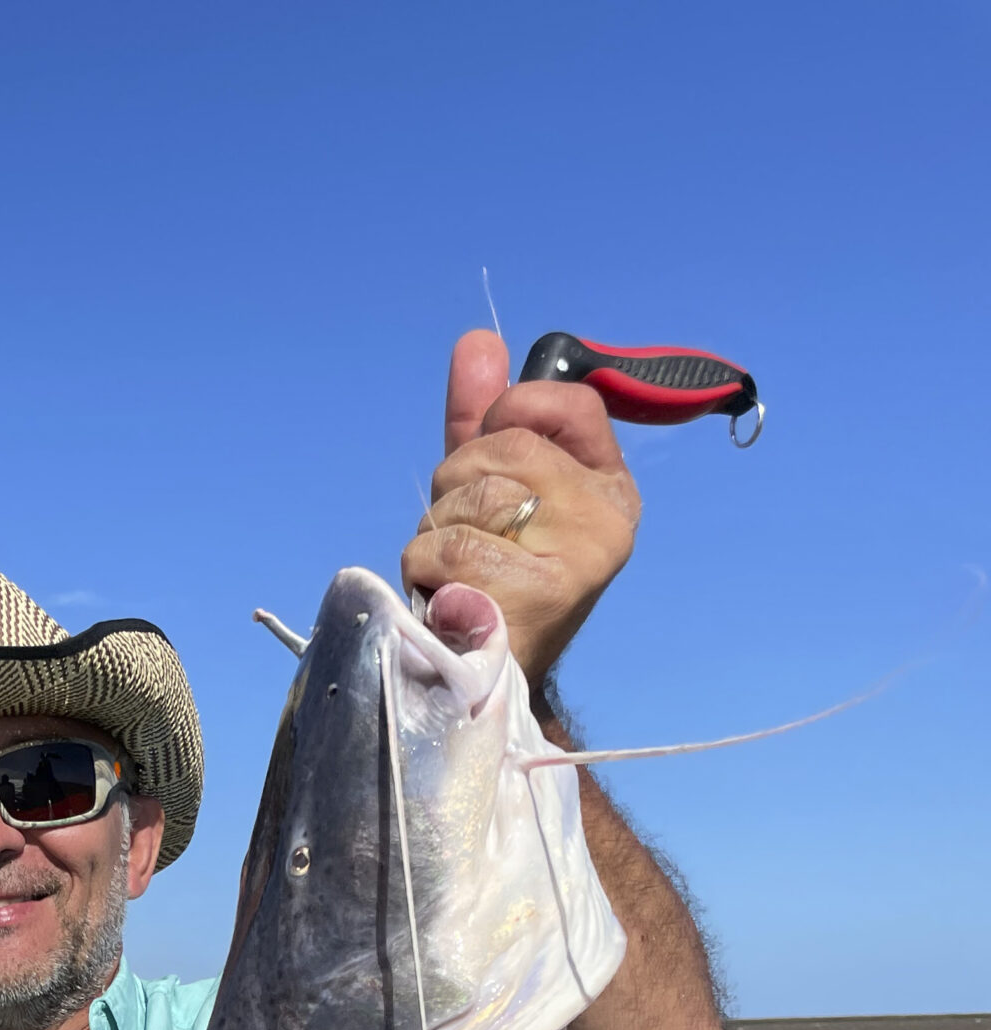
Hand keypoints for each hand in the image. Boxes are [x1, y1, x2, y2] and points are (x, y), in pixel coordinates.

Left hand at [400, 329, 640, 685]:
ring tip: (458, 574)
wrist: (483, 678)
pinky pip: (451, 544)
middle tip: (467, 541)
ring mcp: (583, 555)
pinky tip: (451, 599)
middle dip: (456, 488)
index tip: (492, 462)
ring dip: (438, 531)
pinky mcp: (543, 593)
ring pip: (471, 492)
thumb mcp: (487, 492)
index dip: (512, 415)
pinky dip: (430, 570)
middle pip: (503, 446)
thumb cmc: (486, 582)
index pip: (568, 401)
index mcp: (609, 487)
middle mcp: (608, 517)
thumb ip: (483, 419)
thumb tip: (479, 340)